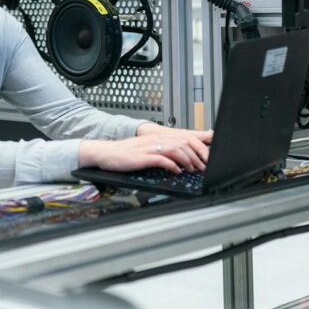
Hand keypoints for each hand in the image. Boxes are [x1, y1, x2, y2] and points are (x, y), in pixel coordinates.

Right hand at [79, 125, 212, 173]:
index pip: (180, 138)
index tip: (203, 158)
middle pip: (181, 143)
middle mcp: (153, 140)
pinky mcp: (142, 157)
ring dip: (187, 160)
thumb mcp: (143, 149)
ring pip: (174, 149)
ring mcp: (147, 148)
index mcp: (154, 137)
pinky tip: (177, 171)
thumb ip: (158, 151)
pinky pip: (161, 160)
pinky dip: (172, 165)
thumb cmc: (122, 153)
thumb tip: (175, 159)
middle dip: (195, 155)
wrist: (104, 153)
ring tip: (192, 169)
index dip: (195, 148)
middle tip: (201, 166)